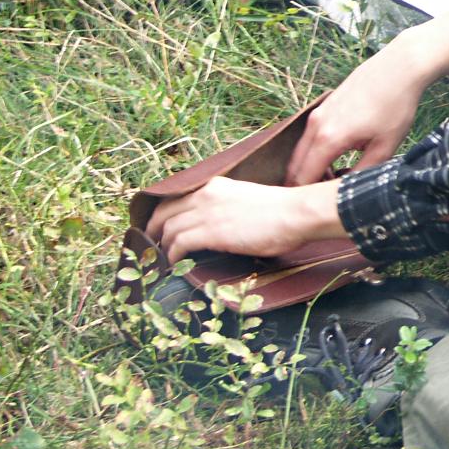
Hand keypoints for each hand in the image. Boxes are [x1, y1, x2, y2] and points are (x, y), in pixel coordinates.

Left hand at [144, 177, 345, 262]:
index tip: (159, 226)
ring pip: (169, 228)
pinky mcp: (211, 231)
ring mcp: (206, 212)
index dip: (162, 213)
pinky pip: (179, 243)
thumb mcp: (247, 200)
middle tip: (152, 245)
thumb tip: (220, 225)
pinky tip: (174, 263)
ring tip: (161, 259)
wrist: (296, 213)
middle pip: (164, 211)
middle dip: (154, 229)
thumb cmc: (282, 211)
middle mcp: (205, 194)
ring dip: (162, 245)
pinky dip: (173, 255)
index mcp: (215, 185)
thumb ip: (227, 207)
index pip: (175, 196)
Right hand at [287, 0, 448, 184]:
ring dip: (311, 168)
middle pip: (296, 165)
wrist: (399, 67)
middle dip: (304, 185)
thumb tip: (348, 192)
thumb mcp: (385, 146)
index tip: (320, 208)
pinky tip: (338, 159)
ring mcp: (317, 114)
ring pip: (302, 150)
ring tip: (334, 181)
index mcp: (328, 139)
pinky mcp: (324, 107)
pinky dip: (315, 153)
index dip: (309, 196)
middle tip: (323, 200)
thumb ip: (363, 173)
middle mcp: (316, 125)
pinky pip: (310, 137)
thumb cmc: (395, 105)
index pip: (304, 178)